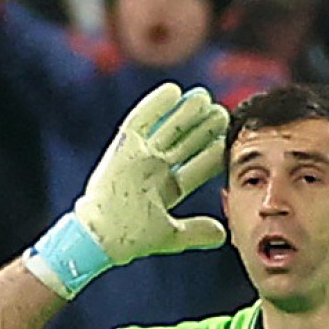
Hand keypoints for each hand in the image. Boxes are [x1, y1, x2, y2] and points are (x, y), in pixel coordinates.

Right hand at [76, 82, 228, 264]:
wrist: (100, 237)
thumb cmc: (130, 238)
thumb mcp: (171, 235)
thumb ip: (196, 232)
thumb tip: (223, 234)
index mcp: (167, 187)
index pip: (196, 165)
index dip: (212, 151)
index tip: (229, 138)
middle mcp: (155, 168)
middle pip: (184, 142)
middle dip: (203, 127)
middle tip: (221, 111)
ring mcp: (139, 156)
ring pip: (167, 128)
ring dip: (185, 112)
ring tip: (204, 97)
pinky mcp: (122, 148)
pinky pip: (140, 120)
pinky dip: (155, 105)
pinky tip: (173, 90)